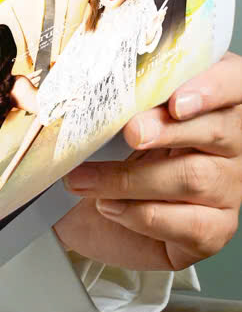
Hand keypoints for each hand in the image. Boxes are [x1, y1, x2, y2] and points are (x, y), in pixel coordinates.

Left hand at [54, 52, 241, 271]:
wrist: (88, 210)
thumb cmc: (108, 155)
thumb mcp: (108, 119)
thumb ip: (118, 97)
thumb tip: (97, 86)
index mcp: (211, 101)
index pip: (232, 82)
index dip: (211, 89)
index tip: (176, 102)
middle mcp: (230, 143)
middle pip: (218, 131)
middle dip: (168, 131)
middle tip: (131, 134)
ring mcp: (228, 188)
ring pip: (195, 178)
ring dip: (131, 179)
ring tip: (85, 179)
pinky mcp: (214, 229)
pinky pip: (189, 223)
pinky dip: (139, 214)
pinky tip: (108, 206)